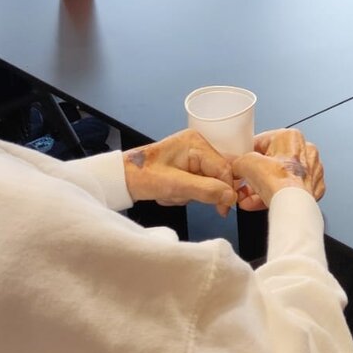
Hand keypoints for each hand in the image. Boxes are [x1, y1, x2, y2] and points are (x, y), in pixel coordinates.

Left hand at [123, 130, 238, 215]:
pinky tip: (170, 192)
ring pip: (207, 182)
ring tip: (170, 194)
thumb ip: (206, 190)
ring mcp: (192, 155)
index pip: (224, 168)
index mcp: (196, 142)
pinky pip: (198, 183)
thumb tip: (231, 197)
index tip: (223, 209)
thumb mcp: (176, 186)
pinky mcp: (187, 164)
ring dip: (190, 194)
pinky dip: (185, 193)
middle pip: (217, 175)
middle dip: (201, 191)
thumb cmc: (142, 176)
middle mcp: (197, 145)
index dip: (226, 190)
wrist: (121, 178)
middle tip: (182, 196)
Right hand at [232, 129, 325, 208]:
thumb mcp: (246, 164)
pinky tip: (258, 203)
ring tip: (247, 197)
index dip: (246, 155)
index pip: (262, 142)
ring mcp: (311, 171)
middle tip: (244, 183)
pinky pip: (287, 190)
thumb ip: (238, 161)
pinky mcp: (312, 189)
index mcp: (291, 137)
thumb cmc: (279, 183)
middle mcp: (305, 151)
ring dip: (260, 188)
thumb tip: (237, 165)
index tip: (240, 165)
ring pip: (279, 178)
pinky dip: (274, 196)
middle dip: (254, 176)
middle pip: (271, 162)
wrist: (294, 207)